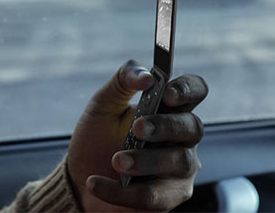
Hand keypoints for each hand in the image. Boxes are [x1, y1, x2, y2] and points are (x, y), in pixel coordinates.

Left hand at [67, 61, 207, 211]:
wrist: (79, 179)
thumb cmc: (97, 138)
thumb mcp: (103, 104)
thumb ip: (124, 80)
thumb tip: (147, 76)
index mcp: (169, 109)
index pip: (195, 91)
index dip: (187, 89)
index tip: (166, 93)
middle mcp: (181, 138)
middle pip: (193, 127)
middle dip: (165, 126)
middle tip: (136, 128)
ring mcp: (179, 169)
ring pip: (179, 162)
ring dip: (145, 161)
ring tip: (116, 161)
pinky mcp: (167, 198)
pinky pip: (155, 197)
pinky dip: (122, 191)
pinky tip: (96, 183)